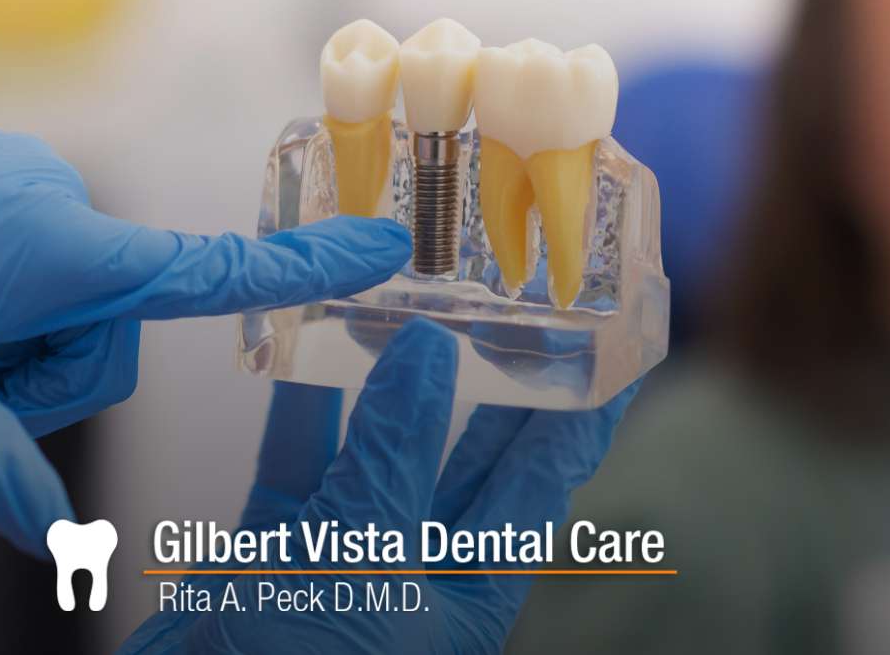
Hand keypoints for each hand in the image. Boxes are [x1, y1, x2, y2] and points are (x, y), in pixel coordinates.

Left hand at [0, 129, 412, 554]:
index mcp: (61, 252)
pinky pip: (44, 251)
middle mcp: (58, 203)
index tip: (381, 249)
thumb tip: (57, 544)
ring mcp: (28, 180)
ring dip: (23, 332)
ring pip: (75, 293)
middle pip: (118, 319)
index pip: (214, 270)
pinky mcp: (10, 176)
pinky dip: (12, 289)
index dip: (310, 268)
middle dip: (56, 362)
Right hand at [122, 319, 641, 653]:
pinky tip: (303, 346)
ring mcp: (348, 554)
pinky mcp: (274, 550)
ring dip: (387, 379)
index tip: (615, 348)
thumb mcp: (363, 566)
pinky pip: (296, 461)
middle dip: (495, 377)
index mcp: (475, 587)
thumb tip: (429, 350)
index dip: (584, 412)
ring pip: (381, 446)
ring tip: (408, 303)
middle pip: (473, 452)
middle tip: (514, 302)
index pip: (547, 478)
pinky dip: (298, 407)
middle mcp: (422, 565)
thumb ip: (395, 456)